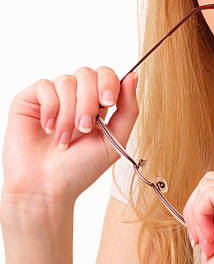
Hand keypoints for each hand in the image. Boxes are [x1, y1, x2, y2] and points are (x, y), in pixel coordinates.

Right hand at [2, 66, 138, 209]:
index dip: (109, 83)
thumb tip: (133, 76)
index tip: (108, 102)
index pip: (106, 75)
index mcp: (96, 104)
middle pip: (88, 74)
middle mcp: (74, 97)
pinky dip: (50, 108)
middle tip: (84, 128)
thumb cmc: (79, 170)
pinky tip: (48, 129)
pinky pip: (45, 86)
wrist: (47, 189)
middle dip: (89, 101)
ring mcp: (53, 97)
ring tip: (64, 140)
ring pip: (67, 81)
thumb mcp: (114, 142)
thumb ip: (128, 110)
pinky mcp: (30, 99)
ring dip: (68, 112)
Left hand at [183, 162, 213, 263]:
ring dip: (197, 213)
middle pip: (213, 176)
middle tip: (202, 240)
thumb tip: (202, 182)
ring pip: (208, 183)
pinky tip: (209, 241)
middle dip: (197, 207)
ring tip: (207, 242)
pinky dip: (199, 216)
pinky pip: (208, 194)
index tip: (206, 232)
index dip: (206, 202)